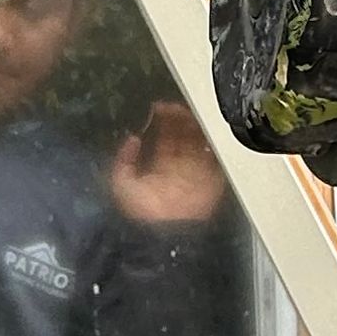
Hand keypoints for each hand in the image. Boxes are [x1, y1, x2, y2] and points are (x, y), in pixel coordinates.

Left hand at [109, 99, 225, 227]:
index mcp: (160, 168)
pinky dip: (214, 142)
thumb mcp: (121, 184)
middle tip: (176, 105)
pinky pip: (215, 156)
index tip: (160, 107)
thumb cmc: (143, 212)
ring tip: (191, 112)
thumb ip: (123, 160)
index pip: (164, 138)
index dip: (162, 122)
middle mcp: (179, 167)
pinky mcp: (212, 178)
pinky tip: (208, 128)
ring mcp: (197, 172)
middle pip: (182, 136)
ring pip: (198, 141)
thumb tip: (131, 139)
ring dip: (195, 125)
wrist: (168, 230)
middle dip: (179, 119)